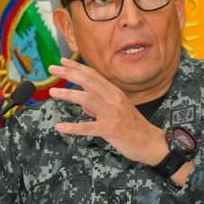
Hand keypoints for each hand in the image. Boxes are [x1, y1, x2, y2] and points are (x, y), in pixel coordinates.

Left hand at [48, 57, 168, 166]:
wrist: (151, 142)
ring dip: (69, 94)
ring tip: (52, 92)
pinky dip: (74, 127)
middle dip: (69, 74)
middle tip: (52, 69)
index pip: (93, 75)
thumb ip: (99, 104)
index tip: (61, 61)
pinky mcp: (111, 130)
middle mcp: (113, 99)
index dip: (77, 67)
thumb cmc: (132, 126)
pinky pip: (89, 127)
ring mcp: (112, 114)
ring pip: (88, 99)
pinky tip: (60, 127)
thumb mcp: (117, 109)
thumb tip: (82, 102)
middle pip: (88, 82)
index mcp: (114, 92)